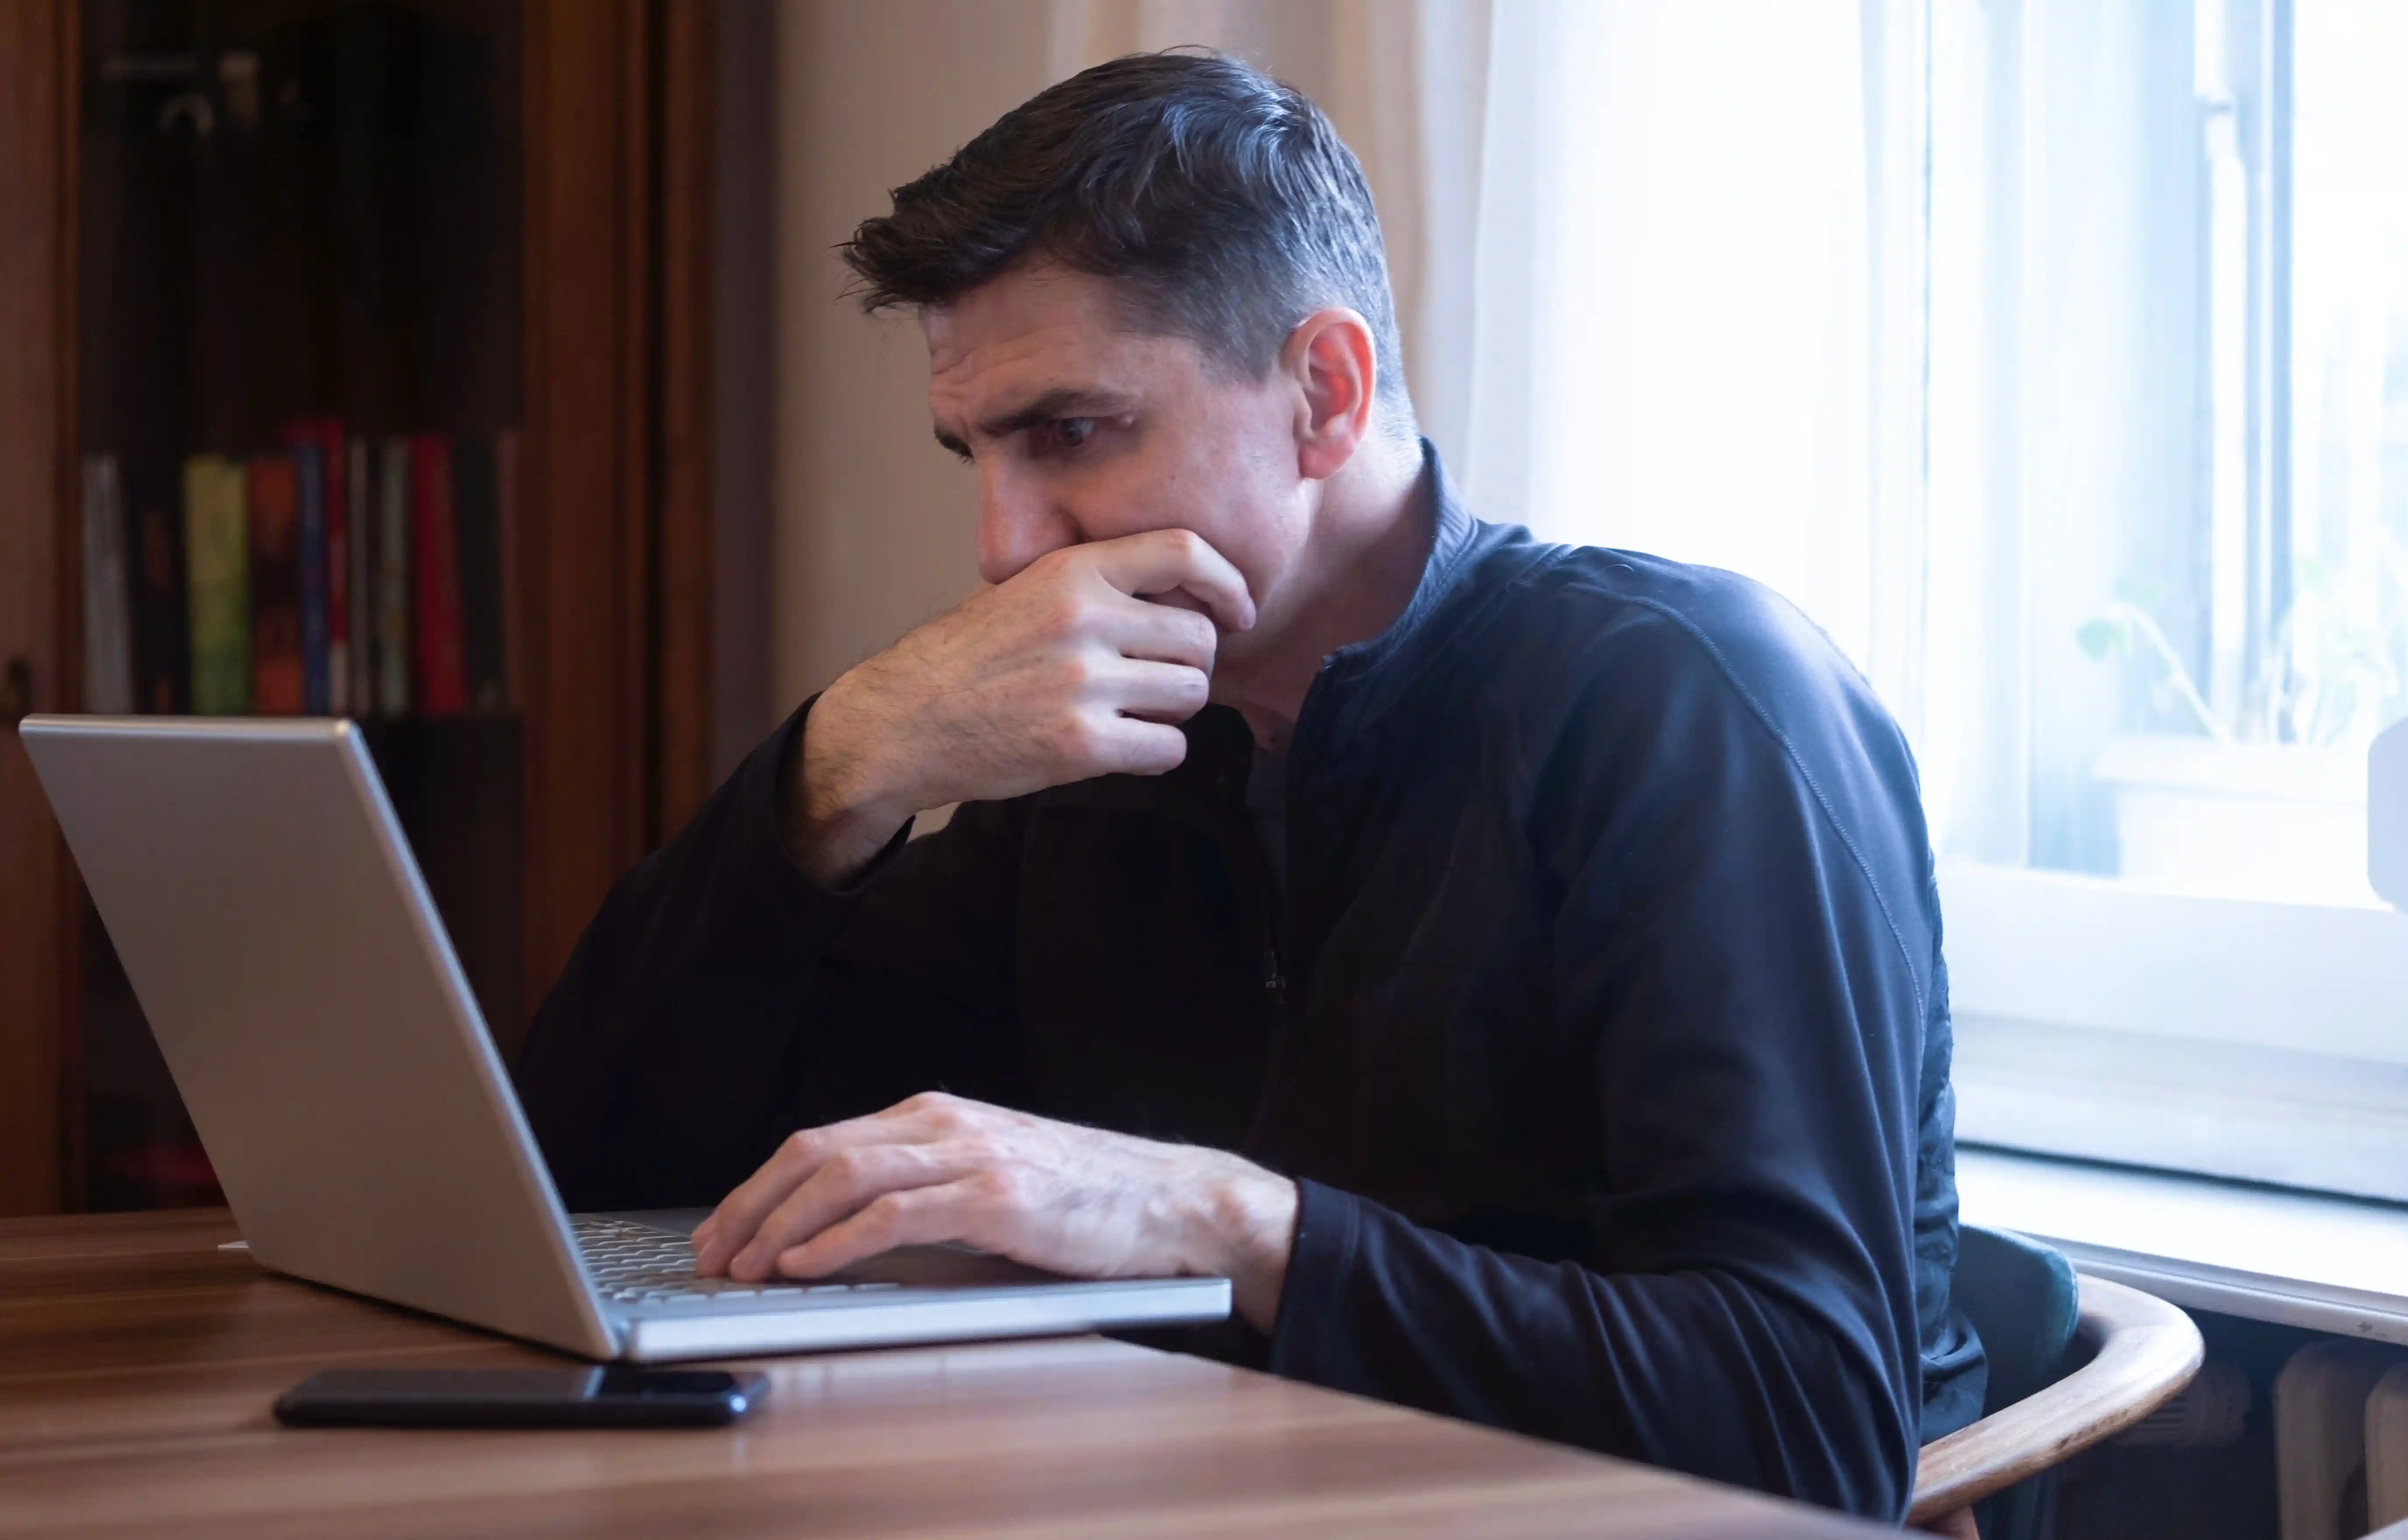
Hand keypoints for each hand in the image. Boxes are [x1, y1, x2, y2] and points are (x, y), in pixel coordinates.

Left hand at [689, 1092, 1299, 1332]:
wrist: (1171, 1201)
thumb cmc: (1080, 1199)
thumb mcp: (987, 1174)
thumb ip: (922, 1187)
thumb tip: (837, 1229)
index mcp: (936, 1114)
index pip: (821, 1141)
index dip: (758, 1186)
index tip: (720, 1229)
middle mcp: (944, 1123)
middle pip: (816, 1152)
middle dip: (750, 1204)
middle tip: (710, 1253)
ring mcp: (972, 1156)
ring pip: (844, 1177)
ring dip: (779, 1226)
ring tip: (743, 1267)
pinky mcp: (997, 1198)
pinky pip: (896, 1215)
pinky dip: (837, 1241)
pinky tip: (805, 1265)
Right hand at [786, 529, 1255, 883]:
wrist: (901, 722)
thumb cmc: (964, 659)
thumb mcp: (1020, 591)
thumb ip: (1092, 584)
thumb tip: (1177, 594)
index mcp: (1071, 572)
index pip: (1183, 551)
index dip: (1226, 582)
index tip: (1238, 610)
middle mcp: (1083, 619)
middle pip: (1200, 637)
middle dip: (1192, 663)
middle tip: (1160, 678)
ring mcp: (1084, 683)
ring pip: (1192, 694)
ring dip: (1175, 709)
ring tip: (1134, 711)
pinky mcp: (1082, 743)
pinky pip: (1169, 748)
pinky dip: (1157, 752)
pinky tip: (1124, 746)